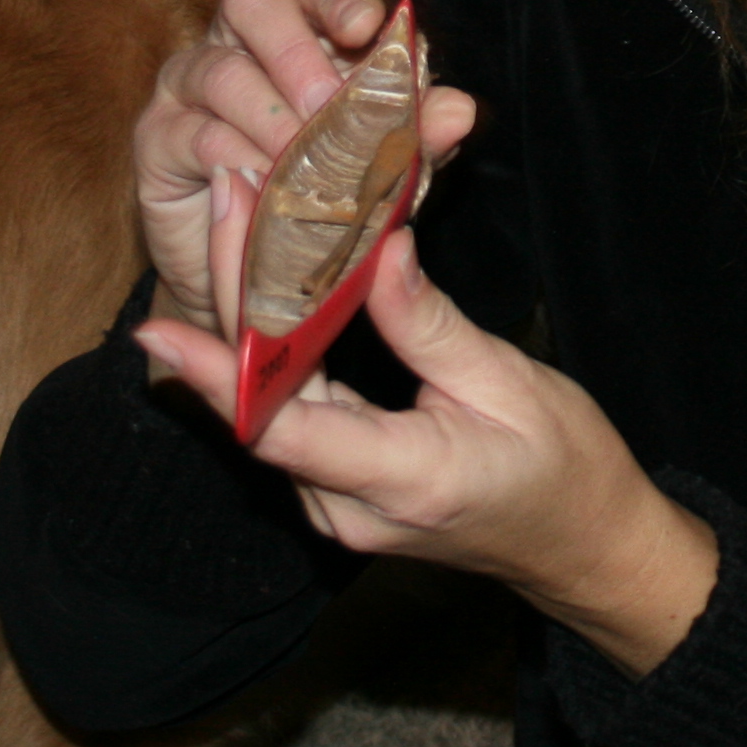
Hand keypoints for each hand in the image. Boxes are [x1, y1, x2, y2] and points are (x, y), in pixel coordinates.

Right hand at [131, 0, 474, 336]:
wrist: (261, 275)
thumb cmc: (323, 198)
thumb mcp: (380, 166)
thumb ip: (414, 133)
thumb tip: (458, 109)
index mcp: (301, 30)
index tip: (369, 26)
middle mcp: (239, 41)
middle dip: (295, 44)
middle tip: (329, 101)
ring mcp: (191, 85)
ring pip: (219, 68)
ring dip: (270, 113)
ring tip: (304, 159)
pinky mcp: (158, 137)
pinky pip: (194, 132)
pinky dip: (235, 158)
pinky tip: (263, 187)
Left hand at [138, 236, 720, 677]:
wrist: (586, 547)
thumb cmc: (566, 469)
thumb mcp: (508, 383)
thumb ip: (428, 324)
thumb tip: (376, 249)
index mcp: (400, 479)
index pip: (279, 428)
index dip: (214, 374)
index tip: (160, 323)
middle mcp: (348, 507)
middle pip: (263, 403)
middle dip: (234, 298)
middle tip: (229, 199)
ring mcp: (338, 506)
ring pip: (270, 407)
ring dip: (251, 317)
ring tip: (243, 218)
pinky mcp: (339, 491)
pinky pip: (292, 416)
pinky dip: (279, 349)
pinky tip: (271, 282)